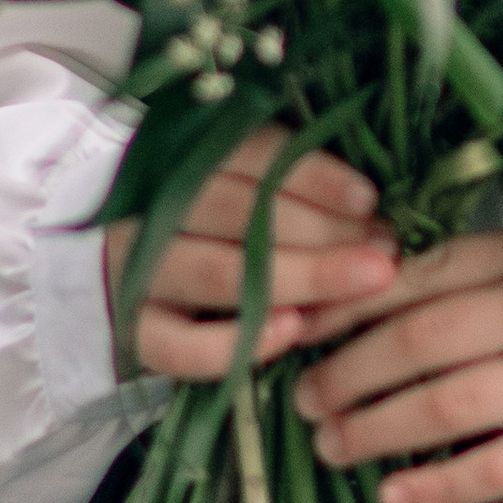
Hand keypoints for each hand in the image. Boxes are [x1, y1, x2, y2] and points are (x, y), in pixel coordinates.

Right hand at [103, 131, 400, 383]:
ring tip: (366, 282)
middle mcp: (152, 211)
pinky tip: (292, 331)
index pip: (249, 156)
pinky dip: (236, 341)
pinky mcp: (133, 334)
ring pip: (219, 273)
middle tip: (385, 251)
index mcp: (179, 161)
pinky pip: (180, 346)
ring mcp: (136, 273)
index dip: (312, 176)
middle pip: (240, 214)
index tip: (369, 199)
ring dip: (301, 278)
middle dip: (323, 233)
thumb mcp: (236, 190)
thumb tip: (371, 208)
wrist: (118, 281)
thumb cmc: (204, 229)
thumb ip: (287, 188)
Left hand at [291, 221, 502, 502]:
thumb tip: (379, 289)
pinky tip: (396, 497)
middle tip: (303, 399)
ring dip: (376, 429)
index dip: (346, 305)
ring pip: (448, 403)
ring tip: (332, 446)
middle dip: (346, 373)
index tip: (296, 327)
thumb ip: (488, 269)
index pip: (418, 274)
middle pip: (418, 339)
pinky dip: (441, 484)